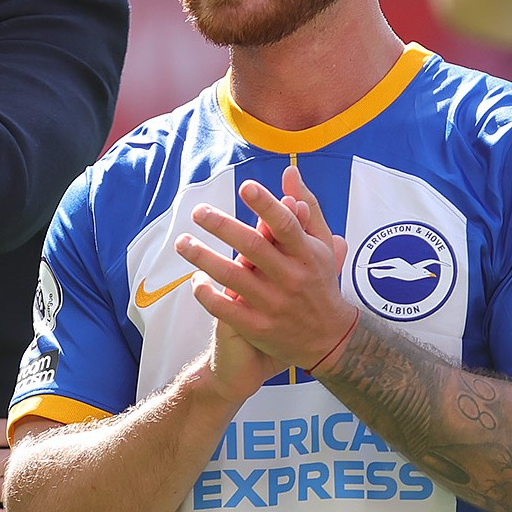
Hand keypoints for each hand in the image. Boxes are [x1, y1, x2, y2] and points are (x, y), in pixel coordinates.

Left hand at [177, 164, 355, 370]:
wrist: (330, 340)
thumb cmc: (321, 282)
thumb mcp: (321, 245)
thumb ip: (306, 207)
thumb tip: (289, 172)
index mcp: (307, 255)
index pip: (286, 225)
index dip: (266, 204)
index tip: (246, 186)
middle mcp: (291, 278)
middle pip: (253, 247)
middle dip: (223, 226)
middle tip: (198, 211)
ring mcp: (274, 304)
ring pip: (233, 277)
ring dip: (204, 257)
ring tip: (182, 242)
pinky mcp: (258, 327)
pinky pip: (225, 309)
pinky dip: (207, 294)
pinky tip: (194, 280)